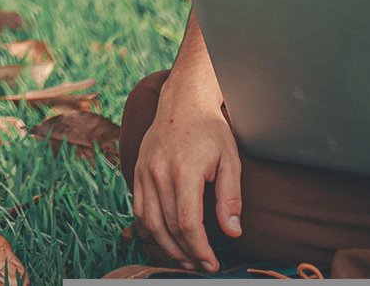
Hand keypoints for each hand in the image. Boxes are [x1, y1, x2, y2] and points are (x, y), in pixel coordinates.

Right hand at [131, 98, 241, 272]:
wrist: (182, 104)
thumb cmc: (210, 131)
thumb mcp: (230, 160)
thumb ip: (230, 198)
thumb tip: (232, 232)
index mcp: (184, 170)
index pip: (187, 222)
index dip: (200, 248)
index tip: (212, 262)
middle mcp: (159, 172)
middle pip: (168, 226)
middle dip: (187, 252)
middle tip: (203, 265)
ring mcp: (144, 172)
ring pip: (149, 222)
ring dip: (166, 246)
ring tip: (185, 258)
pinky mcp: (137, 172)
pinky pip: (139, 208)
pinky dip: (150, 228)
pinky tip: (165, 237)